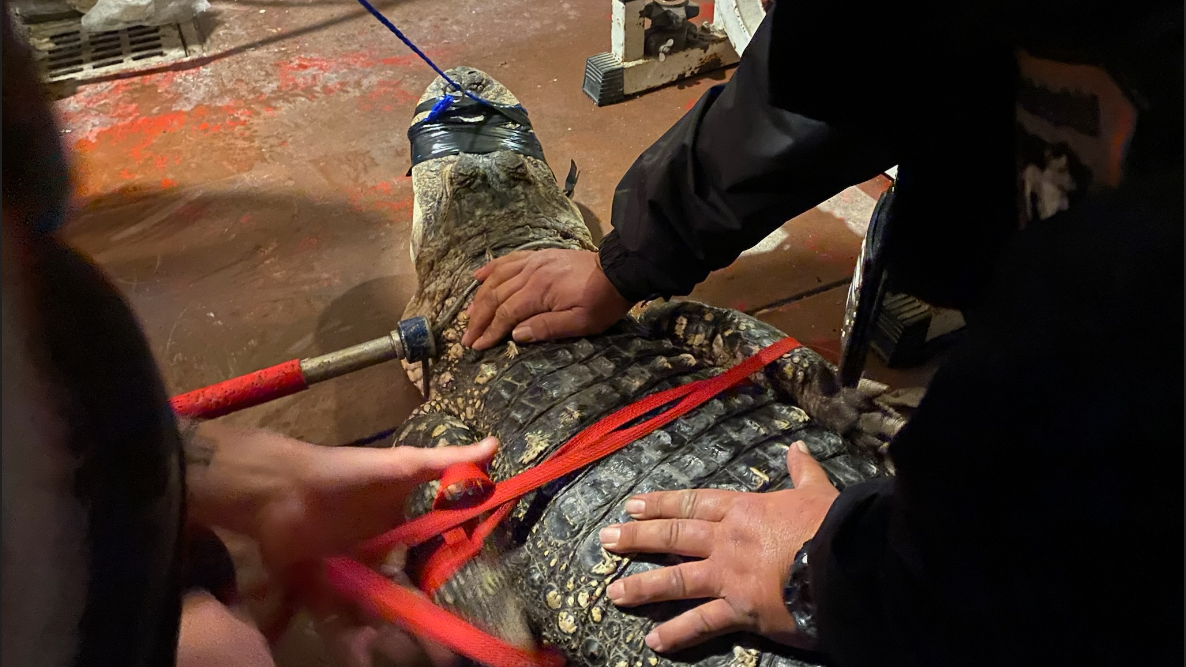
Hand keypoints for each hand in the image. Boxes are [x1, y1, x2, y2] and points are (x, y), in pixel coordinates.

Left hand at [183, 422, 497, 665]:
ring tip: (384, 655)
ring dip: (378, 638)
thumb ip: (445, 462)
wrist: (281, 487)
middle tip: (430, 654)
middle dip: (410, 628)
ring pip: (367, 615)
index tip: (456, 623)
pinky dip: (345, 638)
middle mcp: (372, 557)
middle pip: (396, 601)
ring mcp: (343, 575)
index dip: (438, 595)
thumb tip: (495, 443)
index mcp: (395, 534)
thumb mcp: (401, 467)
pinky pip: (333, 620)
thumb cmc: (346, 476)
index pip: (423, 570)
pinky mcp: (313, 589)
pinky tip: (357, 653)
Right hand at [461, 249, 633, 349]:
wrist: (618, 271)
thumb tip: (515, 335)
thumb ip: (546, 328)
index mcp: (539, 292)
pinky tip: (477, 276)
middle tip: (466, 337)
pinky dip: (490, 268)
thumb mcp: (580, 323)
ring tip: (468, 315)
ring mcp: (533, 261)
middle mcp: (530, 273)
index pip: (506, 314)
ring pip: (496, 278)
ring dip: (479, 297)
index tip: (477, 346)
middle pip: (495, 296)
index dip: (490, 331)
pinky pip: (508, 260)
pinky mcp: (538, 256)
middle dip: (478, 319)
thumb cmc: (601, 302)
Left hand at [598, 441, 837, 652]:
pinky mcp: (740, 610)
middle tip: (605, 539)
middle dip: (637, 537)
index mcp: (743, 510)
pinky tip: (654, 642)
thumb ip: (802, 472)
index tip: (632, 504)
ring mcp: (729, 576)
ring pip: (676, 580)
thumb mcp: (817, 492)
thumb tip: (798, 447)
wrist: (846, 561)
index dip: (661, 504)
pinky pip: (702, 623)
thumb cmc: (833, 525)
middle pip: (673, 537)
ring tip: (614, 594)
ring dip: (642, 587)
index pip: (692, 504)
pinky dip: (677, 633)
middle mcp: (727, 541)